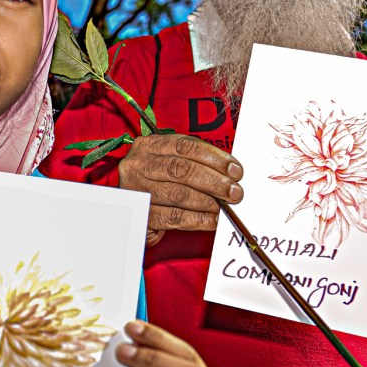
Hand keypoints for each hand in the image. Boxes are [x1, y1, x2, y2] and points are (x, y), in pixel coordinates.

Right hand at [119, 134, 242, 244]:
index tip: (235, 170)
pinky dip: (196, 219)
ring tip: (224, 208)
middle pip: (181, 169)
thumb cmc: (157, 182)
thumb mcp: (169, 163)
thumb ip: (195, 163)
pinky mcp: (141, 214)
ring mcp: (137, 189)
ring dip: (207, 202)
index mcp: (149, 146)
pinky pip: (172, 217)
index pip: (185, 146)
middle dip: (214, 181)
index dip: (214, 157)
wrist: (131, 208)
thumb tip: (229, 174)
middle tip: (234, 192)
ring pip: (178, 194)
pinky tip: (210, 221)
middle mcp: (139, 165)